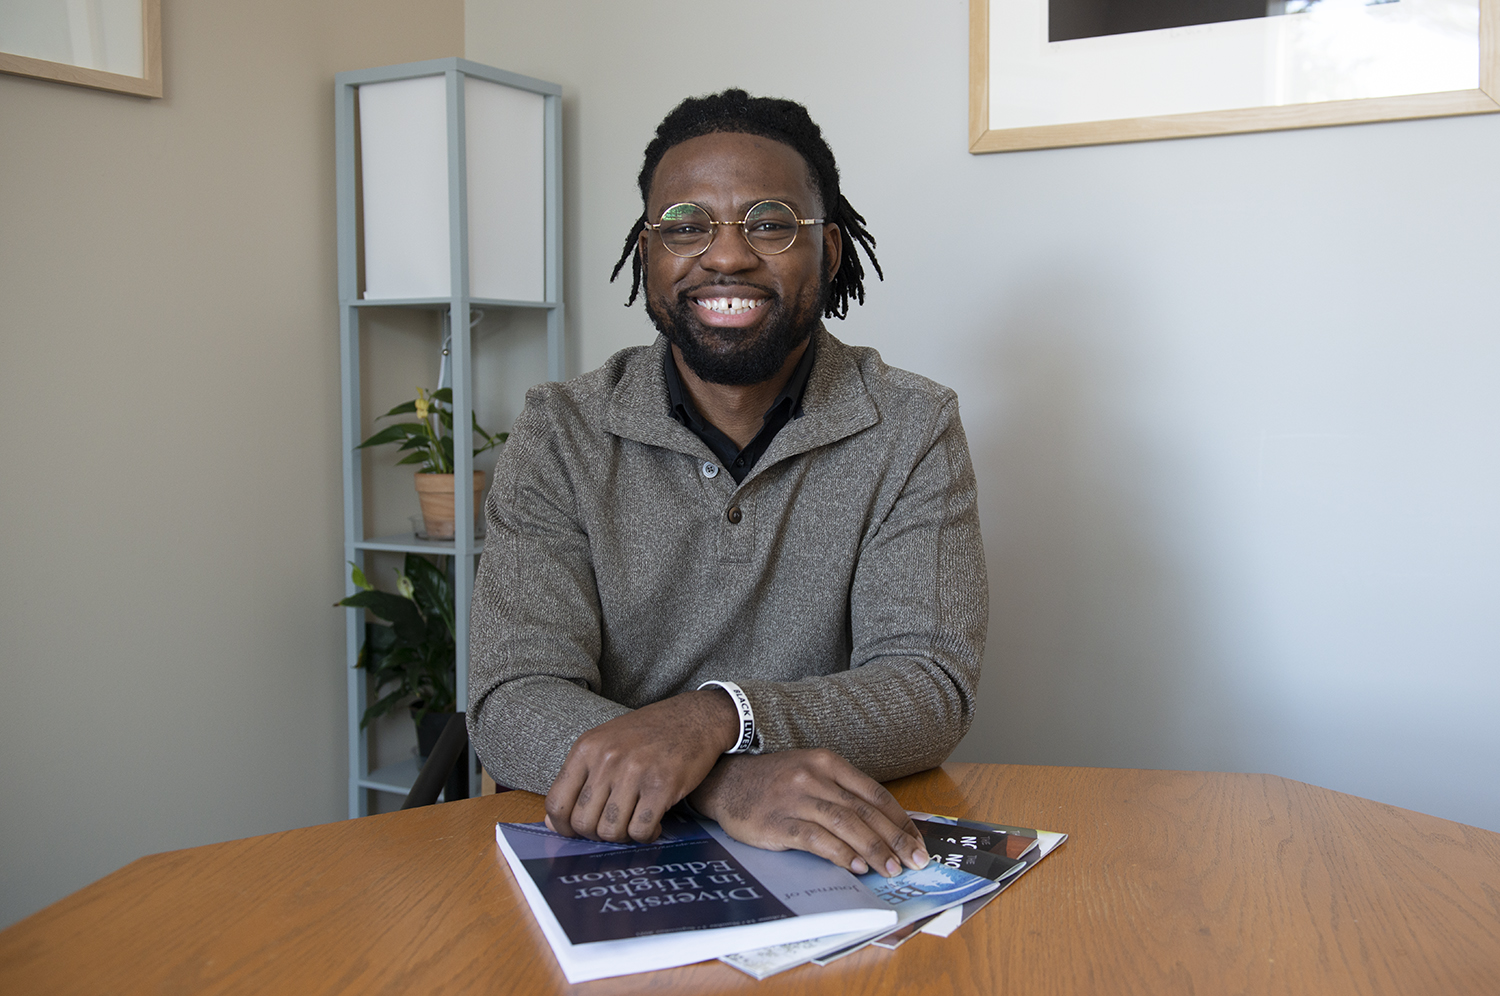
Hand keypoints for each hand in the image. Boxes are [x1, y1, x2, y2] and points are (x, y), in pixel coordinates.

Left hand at [544, 688, 737, 842]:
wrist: (694, 718)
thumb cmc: (648, 734)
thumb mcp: (605, 744)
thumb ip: (580, 779)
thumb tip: (554, 823)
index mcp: (586, 748)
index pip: (557, 803)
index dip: (563, 828)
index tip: (575, 833)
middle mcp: (607, 758)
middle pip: (583, 823)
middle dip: (596, 835)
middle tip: (614, 827)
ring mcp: (635, 771)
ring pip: (611, 831)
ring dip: (623, 836)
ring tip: (634, 824)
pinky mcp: (662, 785)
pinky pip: (641, 830)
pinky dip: (646, 835)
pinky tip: (654, 824)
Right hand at [688, 749, 928, 876]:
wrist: (725, 782)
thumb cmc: (773, 782)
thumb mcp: (810, 773)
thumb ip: (840, 793)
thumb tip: (879, 826)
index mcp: (828, 762)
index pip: (875, 793)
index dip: (900, 819)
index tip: (918, 841)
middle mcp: (815, 776)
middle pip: (865, 810)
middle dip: (896, 838)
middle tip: (917, 860)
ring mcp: (797, 798)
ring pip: (847, 824)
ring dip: (875, 849)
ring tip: (893, 869)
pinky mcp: (779, 821)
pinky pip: (817, 839)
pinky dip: (841, 854)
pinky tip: (856, 867)